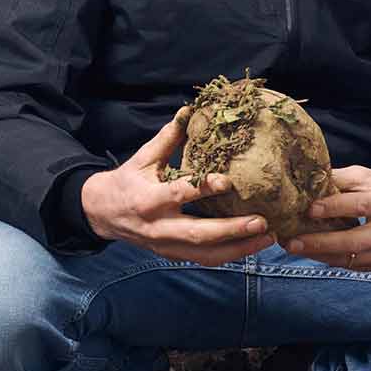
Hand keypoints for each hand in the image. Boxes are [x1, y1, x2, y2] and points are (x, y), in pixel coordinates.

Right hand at [80, 110, 274, 265]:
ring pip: (206, 254)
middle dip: (232, 230)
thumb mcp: (143, 158)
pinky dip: (231, 255)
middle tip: (262, 221)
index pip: (179, 194)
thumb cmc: (127, 181)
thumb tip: (189, 110)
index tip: (228, 181)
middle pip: (199, 234)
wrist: (102, 214)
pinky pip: (205, 260)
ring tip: (268, 237)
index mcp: (149, 199)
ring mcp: (167, 246)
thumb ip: (168, 138)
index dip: (203, 188)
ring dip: (240, 248)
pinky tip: (253, 245)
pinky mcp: (173, 255)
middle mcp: (159, 227)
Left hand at [283, 168, 370, 270]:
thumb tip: (307, 180)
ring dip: (319, 255)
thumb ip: (340, 179)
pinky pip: (352, 266)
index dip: (333, 208)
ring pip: (350, 258)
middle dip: (320, 243)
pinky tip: (311, 253)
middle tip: (291, 242)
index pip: (359, 206)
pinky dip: (329, 260)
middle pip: (353, 241)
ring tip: (294, 248)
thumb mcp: (367, 177)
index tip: (308, 209)